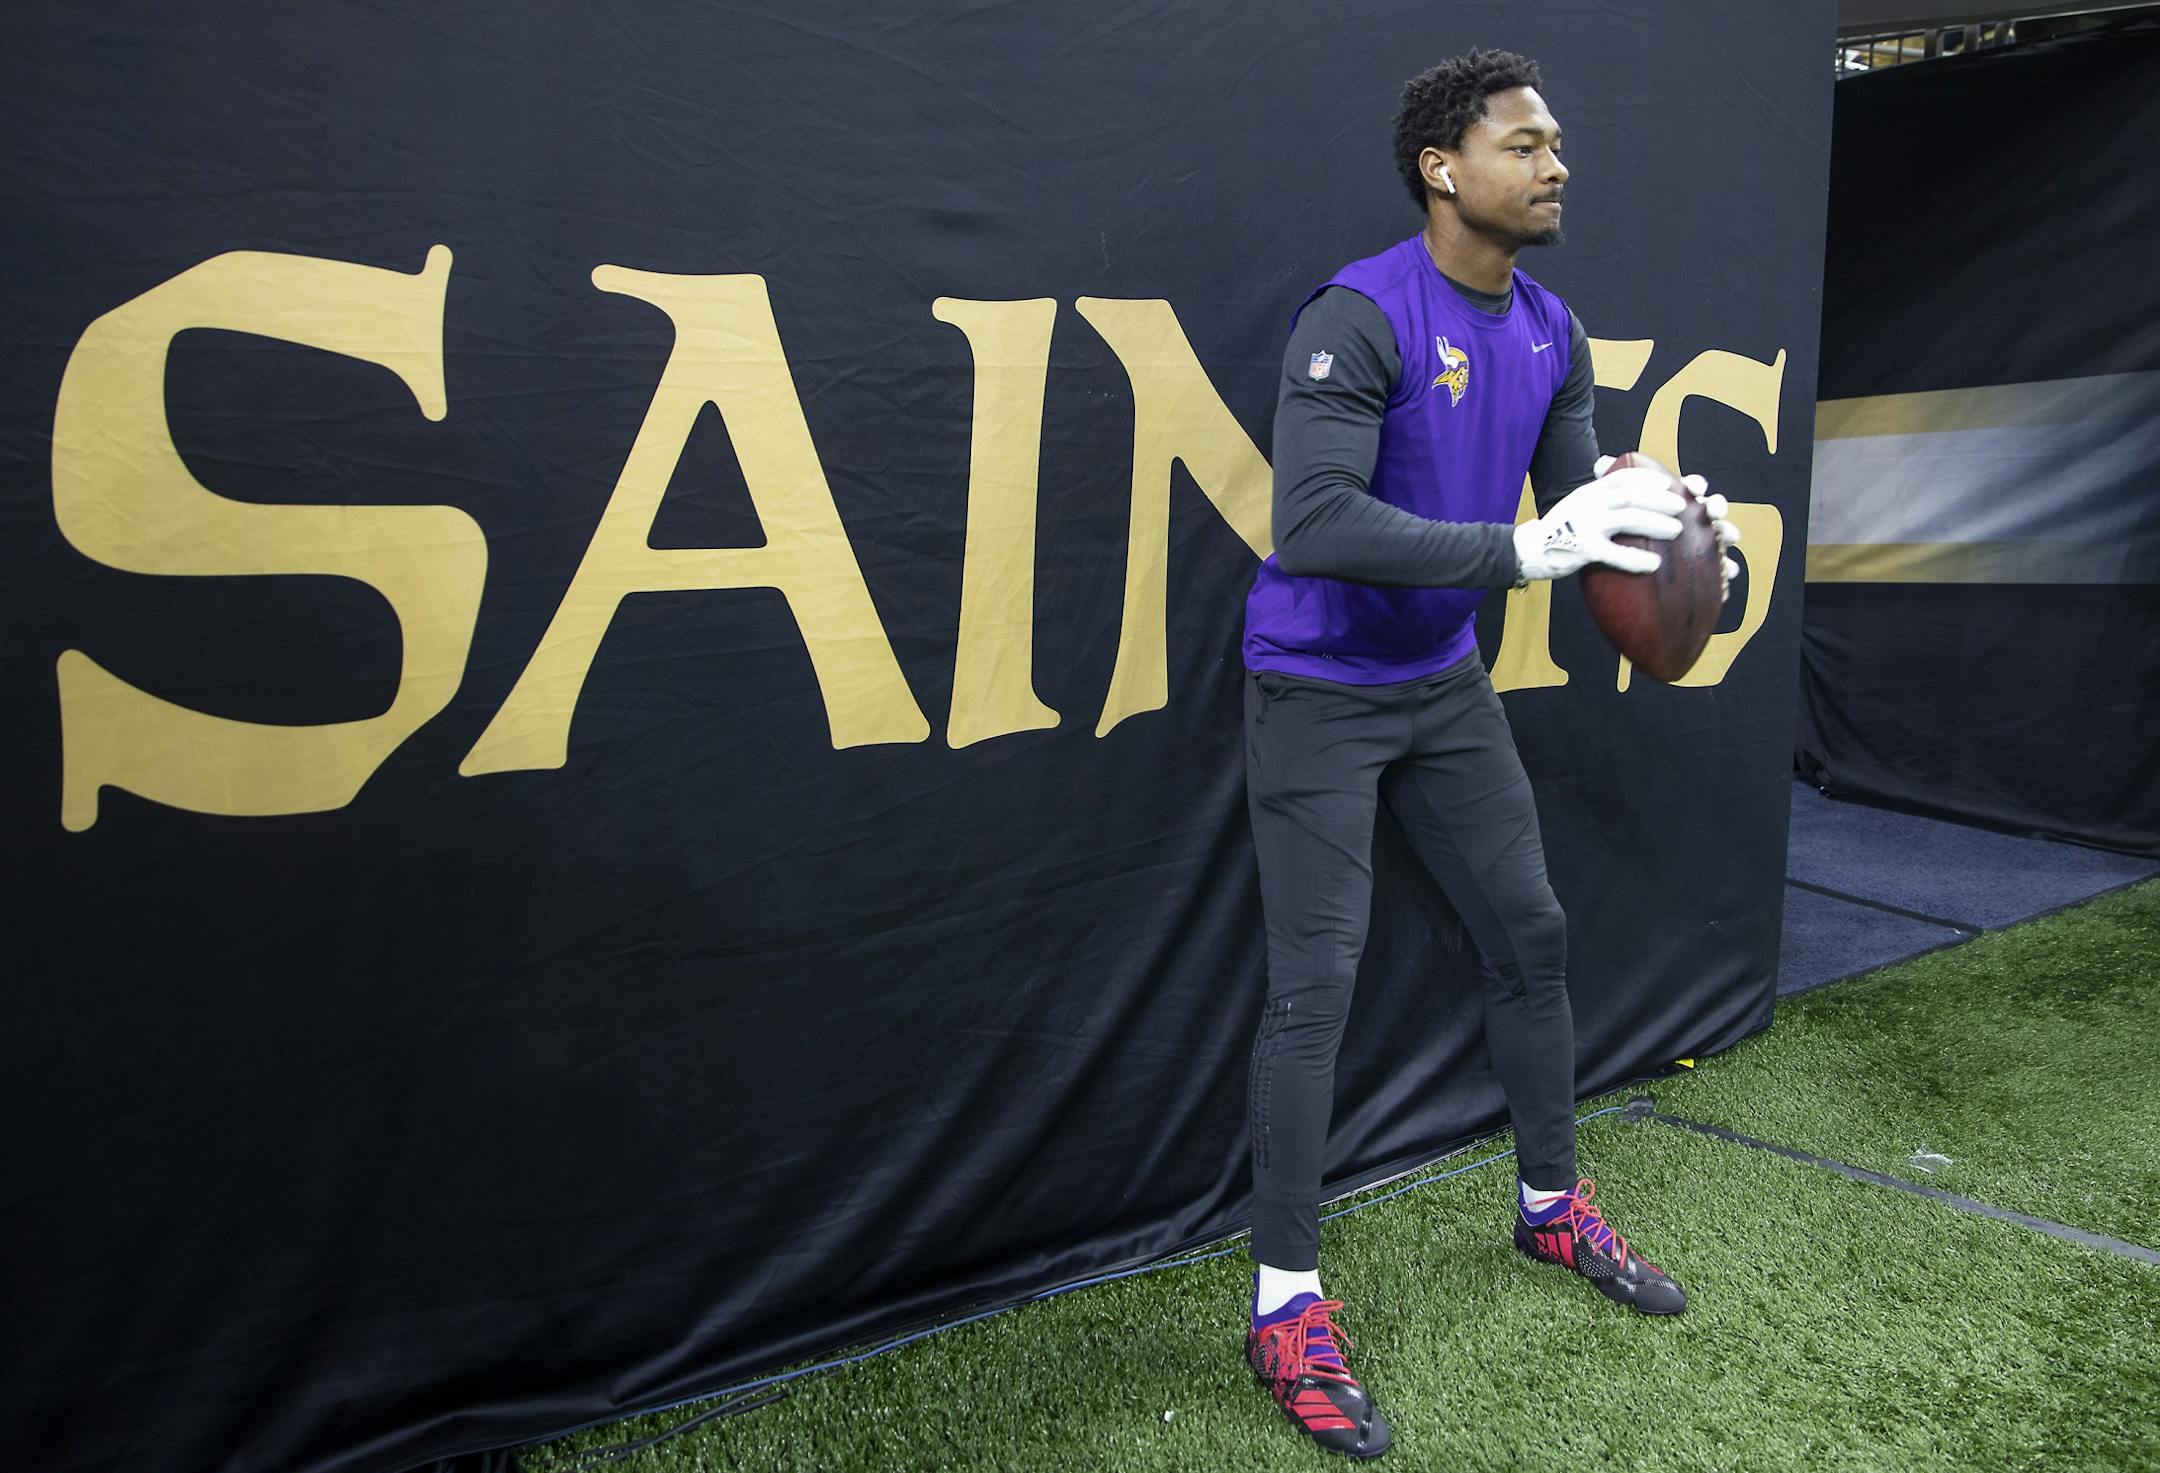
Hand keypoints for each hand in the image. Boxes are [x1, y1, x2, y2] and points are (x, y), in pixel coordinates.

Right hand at [1513, 465, 1683, 580]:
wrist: (1528, 550)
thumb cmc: (1559, 531)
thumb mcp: (1577, 505)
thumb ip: (1599, 498)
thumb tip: (1628, 496)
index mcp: (1588, 491)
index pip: (1622, 477)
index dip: (1648, 478)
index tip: (1668, 482)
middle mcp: (1587, 503)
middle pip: (1631, 496)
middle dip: (1660, 499)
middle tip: (1682, 507)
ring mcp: (1584, 525)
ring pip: (1628, 518)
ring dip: (1655, 523)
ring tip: (1676, 530)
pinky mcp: (1583, 549)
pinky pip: (1615, 553)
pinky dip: (1636, 559)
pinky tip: (1653, 564)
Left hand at [1591, 458, 1741, 603]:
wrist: (1626, 551)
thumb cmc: (1628, 521)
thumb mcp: (1619, 505)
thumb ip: (1614, 482)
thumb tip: (1601, 464)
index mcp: (1679, 498)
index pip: (1691, 486)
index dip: (1695, 485)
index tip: (1693, 488)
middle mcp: (1695, 515)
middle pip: (1712, 507)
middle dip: (1717, 506)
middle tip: (1714, 511)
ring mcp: (1702, 538)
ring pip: (1721, 534)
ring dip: (1728, 534)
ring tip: (1730, 538)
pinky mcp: (1703, 562)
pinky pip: (1719, 568)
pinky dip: (1727, 570)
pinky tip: (1729, 577)